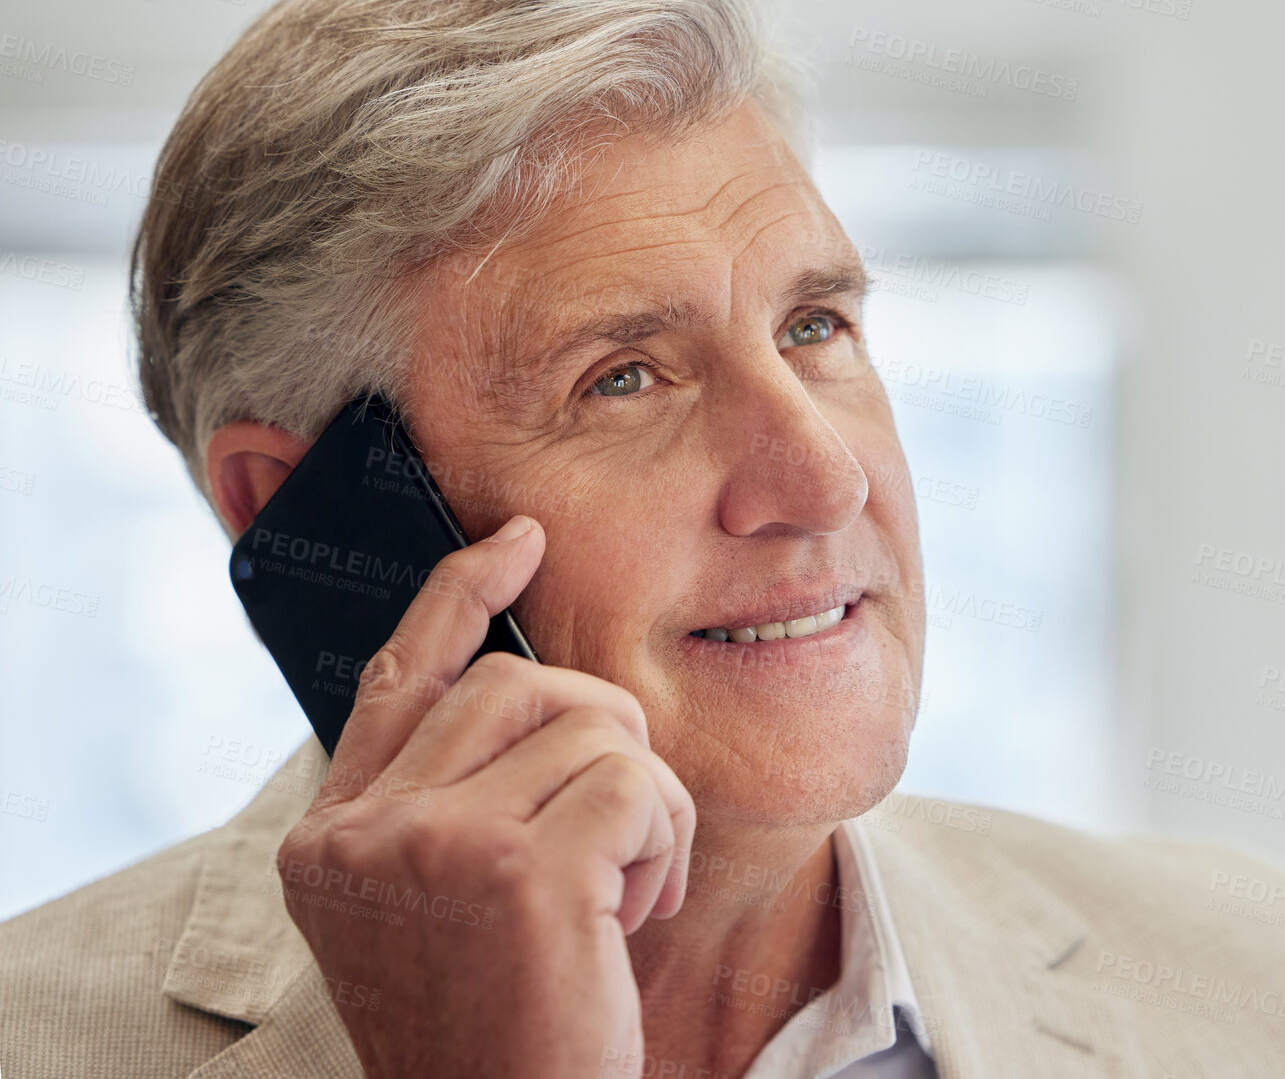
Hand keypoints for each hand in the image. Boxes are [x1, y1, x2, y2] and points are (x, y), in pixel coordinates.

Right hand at [275, 515, 694, 1078]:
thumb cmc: (500, 1029)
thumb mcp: (446, 907)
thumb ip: (456, 799)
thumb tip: (528, 683)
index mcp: (332, 837)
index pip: (398, 674)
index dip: (460, 594)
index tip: (518, 541)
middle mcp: (362, 832)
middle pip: (520, 684)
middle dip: (604, 738)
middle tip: (624, 835)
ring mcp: (431, 846)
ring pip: (595, 727)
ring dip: (645, 807)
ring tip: (622, 899)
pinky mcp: (517, 873)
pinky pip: (640, 783)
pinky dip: (666, 840)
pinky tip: (635, 916)